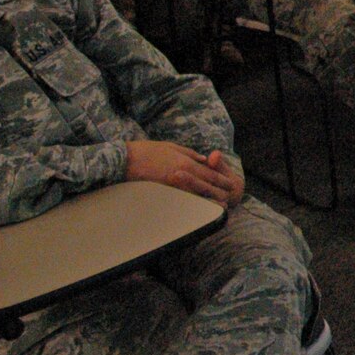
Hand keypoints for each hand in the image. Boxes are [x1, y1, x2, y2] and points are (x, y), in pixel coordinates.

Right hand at [125, 140, 243, 205]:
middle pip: (205, 185)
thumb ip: (189, 153)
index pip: (208, 173)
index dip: (220, 179)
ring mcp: (173, 185)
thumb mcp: (171, 147)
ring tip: (219, 205)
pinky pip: (181, 199)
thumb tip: (203, 159)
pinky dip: (191, 203)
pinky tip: (197, 208)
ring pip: (195, 194)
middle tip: (230, 198)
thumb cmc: (146, 151)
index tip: (230, 184)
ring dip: (208, 199)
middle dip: (218, 191)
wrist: (123, 160)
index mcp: (185, 162)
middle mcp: (182, 174)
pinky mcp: (163, 193)